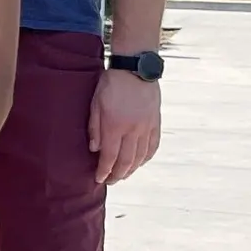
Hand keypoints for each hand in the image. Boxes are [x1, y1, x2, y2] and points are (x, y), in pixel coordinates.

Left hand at [90, 69, 161, 184]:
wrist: (135, 68)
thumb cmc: (111, 84)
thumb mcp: (95, 104)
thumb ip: (95, 128)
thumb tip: (94, 150)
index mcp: (115, 126)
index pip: (109, 157)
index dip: (104, 171)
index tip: (99, 179)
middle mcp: (132, 130)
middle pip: (126, 161)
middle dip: (117, 175)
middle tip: (110, 181)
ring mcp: (146, 127)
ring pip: (140, 157)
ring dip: (131, 170)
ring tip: (123, 175)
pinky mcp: (156, 123)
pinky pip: (153, 146)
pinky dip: (146, 158)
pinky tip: (140, 162)